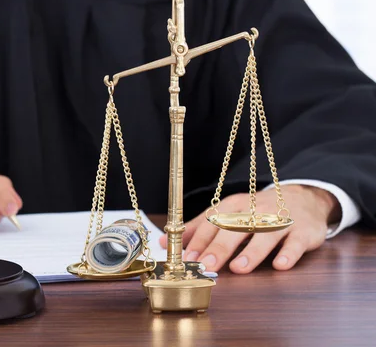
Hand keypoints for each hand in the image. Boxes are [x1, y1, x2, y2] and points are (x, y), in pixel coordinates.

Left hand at [159, 185, 340, 272]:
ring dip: (251, 252)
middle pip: (235, 228)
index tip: (187, 257)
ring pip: (264, 234)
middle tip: (207, 265)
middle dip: (219, 247)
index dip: (199, 240)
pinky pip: (296, 242)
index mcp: (233, 205)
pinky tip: (280, 265)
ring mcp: (280, 219)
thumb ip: (197, 228)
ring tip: (238, 268)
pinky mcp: (302, 231)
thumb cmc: (256, 210)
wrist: (303, 198)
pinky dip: (288, 253)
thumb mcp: (227, 213)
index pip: (213, 222)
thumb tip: (164, 241)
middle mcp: (254, 210)